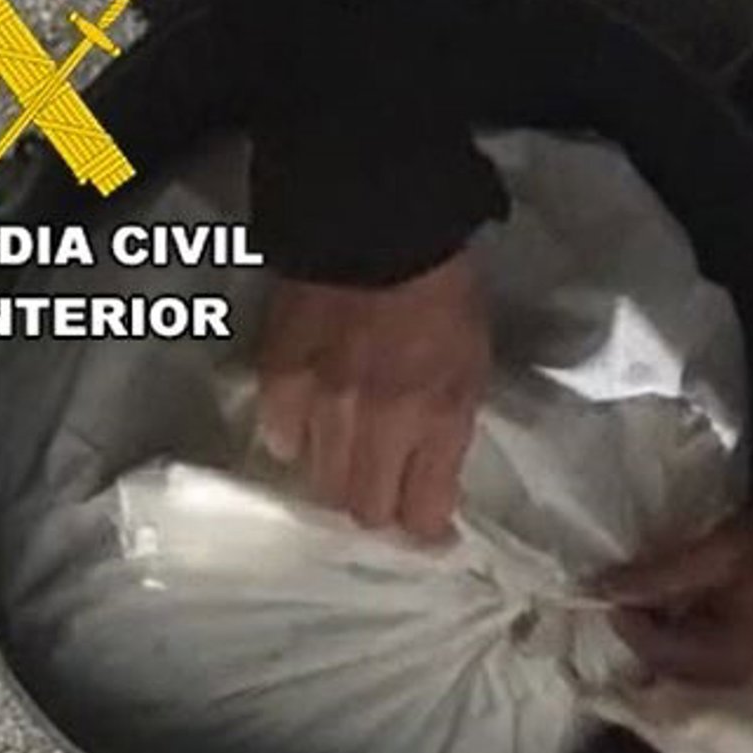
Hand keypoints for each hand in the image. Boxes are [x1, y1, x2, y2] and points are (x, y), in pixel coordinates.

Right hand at [257, 251, 488, 538]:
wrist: (380, 222)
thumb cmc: (443, 294)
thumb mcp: (472, 367)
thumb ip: (450, 431)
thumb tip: (432, 484)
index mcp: (436, 418)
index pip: (421, 516)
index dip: (425, 530)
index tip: (429, 526)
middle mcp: (379, 424)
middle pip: (366, 510)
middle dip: (380, 507)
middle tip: (385, 487)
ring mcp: (324, 404)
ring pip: (321, 483)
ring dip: (338, 477)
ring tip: (347, 457)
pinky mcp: (281, 377)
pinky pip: (280, 436)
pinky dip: (294, 439)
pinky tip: (307, 425)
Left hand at [599, 500, 752, 703]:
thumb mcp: (731, 547)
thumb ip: (666, 574)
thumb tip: (605, 589)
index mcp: (734, 661)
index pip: (657, 654)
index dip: (629, 622)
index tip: (614, 590)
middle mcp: (751, 691)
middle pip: (681, 671)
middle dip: (658, 633)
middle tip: (652, 591)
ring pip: (710, 676)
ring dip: (690, 643)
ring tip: (693, 601)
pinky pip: (741, 676)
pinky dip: (722, 651)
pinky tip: (730, 618)